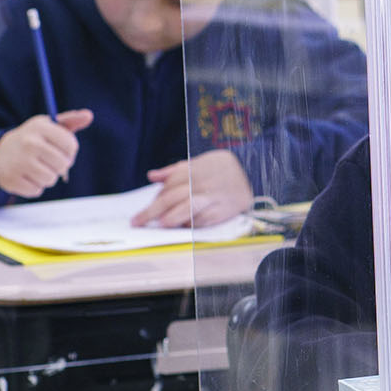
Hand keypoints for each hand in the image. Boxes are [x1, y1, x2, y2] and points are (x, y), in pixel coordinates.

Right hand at [0, 111, 91, 198]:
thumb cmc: (32, 140)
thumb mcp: (48, 127)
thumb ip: (70, 121)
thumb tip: (88, 115)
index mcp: (40, 127)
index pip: (70, 144)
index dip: (70, 151)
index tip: (61, 150)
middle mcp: (29, 143)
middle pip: (63, 165)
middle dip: (60, 166)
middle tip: (47, 160)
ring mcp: (18, 161)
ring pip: (51, 180)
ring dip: (47, 178)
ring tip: (36, 168)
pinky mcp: (11, 179)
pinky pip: (37, 190)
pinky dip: (34, 187)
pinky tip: (25, 175)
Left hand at [135, 150, 254, 228]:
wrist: (252, 170)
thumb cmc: (220, 168)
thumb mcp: (197, 162)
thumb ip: (174, 170)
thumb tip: (152, 176)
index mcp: (192, 171)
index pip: (168, 186)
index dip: (154, 200)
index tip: (143, 212)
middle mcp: (201, 184)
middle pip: (172, 198)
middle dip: (152, 211)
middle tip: (137, 222)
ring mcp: (213, 197)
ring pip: (189, 207)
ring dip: (173, 216)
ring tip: (161, 225)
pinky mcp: (224, 209)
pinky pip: (206, 218)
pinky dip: (193, 223)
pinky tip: (183, 227)